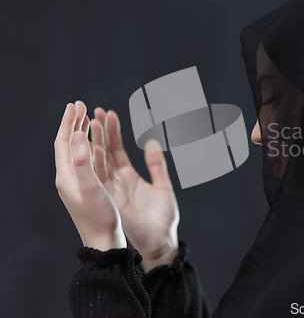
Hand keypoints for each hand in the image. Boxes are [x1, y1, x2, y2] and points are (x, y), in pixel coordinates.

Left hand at [54, 102, 126, 250]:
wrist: (104, 241)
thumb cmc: (99, 218)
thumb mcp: (91, 189)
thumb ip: (83, 162)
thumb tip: (75, 137)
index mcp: (66, 176)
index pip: (63, 142)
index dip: (68, 122)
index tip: (75, 104)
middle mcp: (70, 177)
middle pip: (69, 144)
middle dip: (74, 123)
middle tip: (81, 105)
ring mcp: (79, 183)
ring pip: (79, 151)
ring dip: (83, 133)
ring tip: (89, 118)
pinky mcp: (89, 188)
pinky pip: (89, 161)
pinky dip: (92, 147)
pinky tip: (98, 143)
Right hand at [90, 102, 179, 272]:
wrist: (162, 240)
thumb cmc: (163, 216)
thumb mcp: (162, 184)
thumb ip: (156, 163)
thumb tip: (151, 141)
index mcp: (128, 177)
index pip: (117, 150)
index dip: (113, 132)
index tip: (108, 113)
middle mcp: (117, 181)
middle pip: (105, 151)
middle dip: (100, 131)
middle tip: (95, 111)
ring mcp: (112, 190)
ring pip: (100, 161)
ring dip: (96, 142)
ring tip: (92, 122)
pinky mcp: (112, 199)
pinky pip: (102, 178)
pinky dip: (97, 162)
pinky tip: (95, 145)